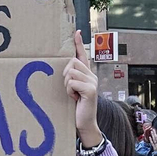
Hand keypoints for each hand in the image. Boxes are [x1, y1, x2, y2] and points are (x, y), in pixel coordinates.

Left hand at [65, 30, 100, 146]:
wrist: (85, 123)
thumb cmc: (76, 107)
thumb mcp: (72, 90)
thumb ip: (71, 78)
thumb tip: (63, 68)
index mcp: (87, 75)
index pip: (83, 55)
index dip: (79, 43)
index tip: (76, 32)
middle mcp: (92, 76)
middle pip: (72, 62)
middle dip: (65, 75)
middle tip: (69, 89)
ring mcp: (93, 82)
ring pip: (71, 72)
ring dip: (66, 85)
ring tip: (72, 94)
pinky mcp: (91, 89)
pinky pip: (72, 82)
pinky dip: (69, 91)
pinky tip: (74, 98)